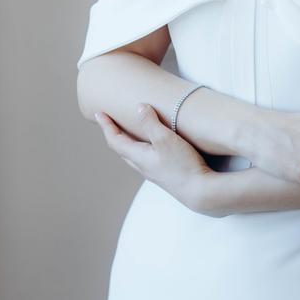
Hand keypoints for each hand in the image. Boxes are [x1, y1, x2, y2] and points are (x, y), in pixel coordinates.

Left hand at [93, 103, 211, 211]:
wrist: (200, 192)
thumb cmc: (182, 165)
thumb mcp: (165, 139)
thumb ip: (151, 123)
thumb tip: (139, 107)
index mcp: (138, 157)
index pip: (115, 140)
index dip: (106, 126)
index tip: (99, 114)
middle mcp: (142, 166)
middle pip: (121, 149)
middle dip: (114, 134)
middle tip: (110, 122)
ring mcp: (153, 172)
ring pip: (133, 156)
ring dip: (127, 142)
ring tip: (129, 131)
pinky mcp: (165, 174)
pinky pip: (146, 159)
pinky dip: (142, 148)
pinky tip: (152, 146)